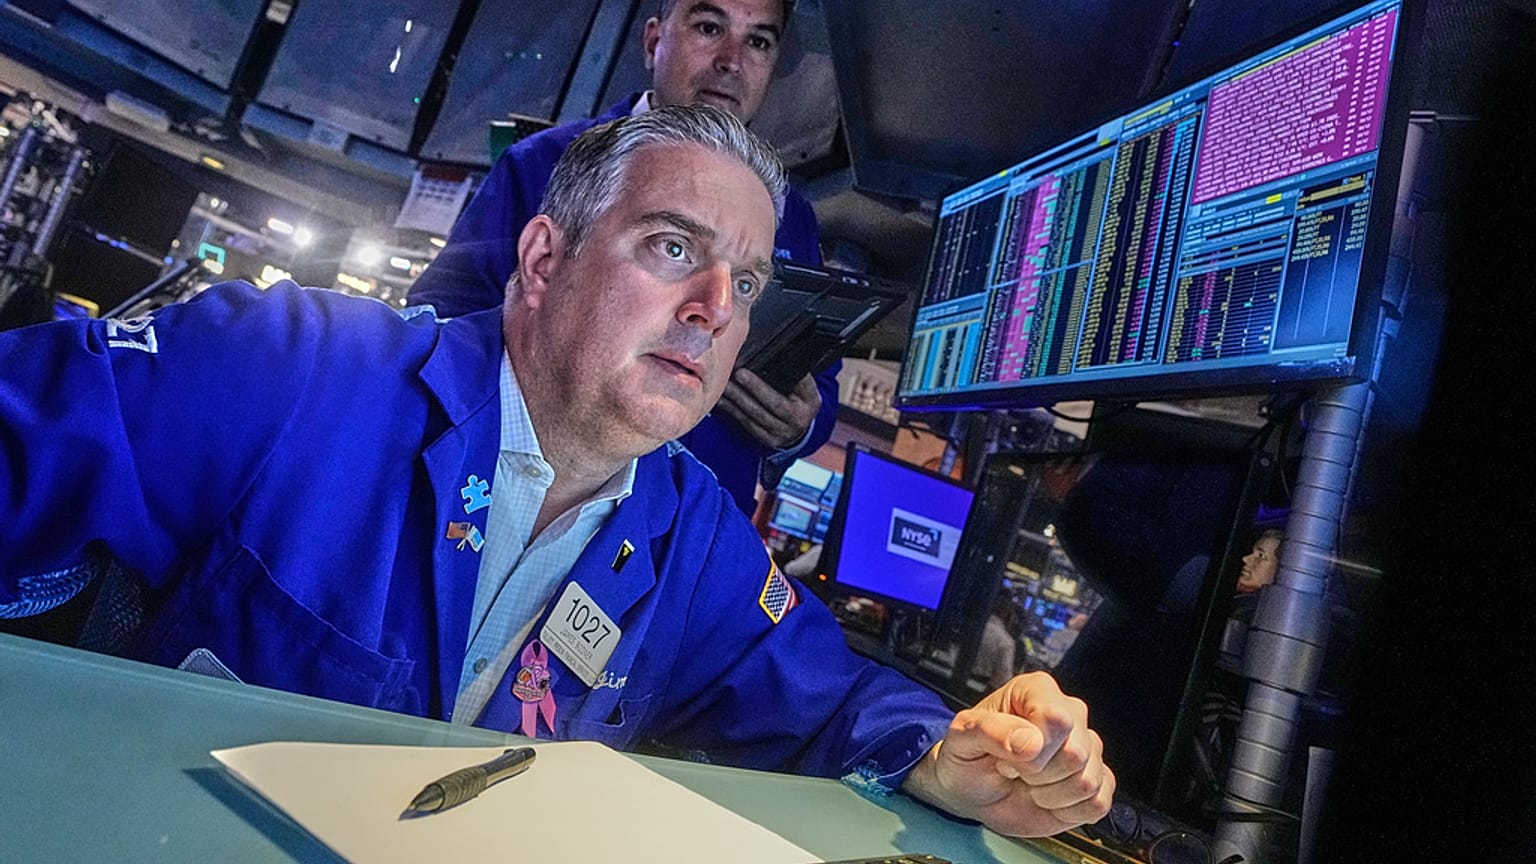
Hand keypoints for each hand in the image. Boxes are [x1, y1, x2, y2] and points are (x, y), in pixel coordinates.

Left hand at [713, 369, 821, 449]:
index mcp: (811, 401)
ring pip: (757, 415)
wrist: (799, 428)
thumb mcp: (804, 387)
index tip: (758, 366)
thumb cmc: (798, 399)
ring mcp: (783, 433)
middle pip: (775, 404)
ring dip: (737, 399)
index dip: (781, 377)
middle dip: (755, 388)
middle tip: (737, 373)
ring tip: (724, 383)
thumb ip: (792, 373)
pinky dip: (733, 411)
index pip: (798, 386)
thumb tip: (771, 354)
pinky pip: (747, 424)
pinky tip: (722, 400)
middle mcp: (799, 420)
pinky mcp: (768, 440)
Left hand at [901, 672, 1114, 837]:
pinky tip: (1048, 799)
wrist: (971, 792)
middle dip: (1037, 774)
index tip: (1005, 755)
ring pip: (1087, 781)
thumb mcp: (962, 738)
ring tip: (1029, 783)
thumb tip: (1031, 742)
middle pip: (1076, 754)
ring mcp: (1087, 748)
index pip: (1057, 720)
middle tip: (1015, 770)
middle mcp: (1070, 713)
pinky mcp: (1097, 782)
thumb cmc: (967, 757)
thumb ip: (990, 731)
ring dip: (1050, 795)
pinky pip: (1098, 803)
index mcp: (1037, 691)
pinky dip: (1067, 812)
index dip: (1031, 749)